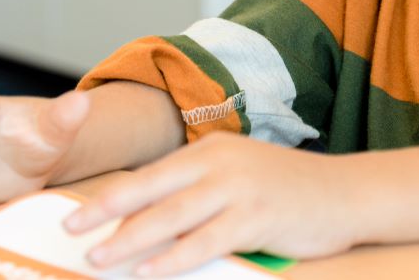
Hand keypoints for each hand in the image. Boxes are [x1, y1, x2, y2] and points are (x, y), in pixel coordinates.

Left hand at [63, 132, 360, 275]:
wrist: (347, 193)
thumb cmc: (288, 192)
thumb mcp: (240, 177)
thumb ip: (199, 192)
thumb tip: (146, 221)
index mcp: (212, 151)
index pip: (150, 175)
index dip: (111, 197)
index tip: (75, 216)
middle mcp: (222, 164)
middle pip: (152, 189)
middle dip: (107, 212)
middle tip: (71, 232)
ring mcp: (240, 189)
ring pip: (173, 216)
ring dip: (132, 239)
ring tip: (100, 259)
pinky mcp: (258, 217)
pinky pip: (207, 242)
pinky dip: (175, 258)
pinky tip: (151, 271)